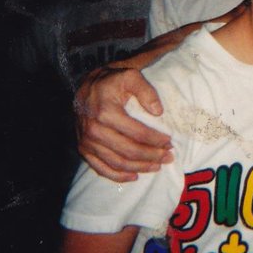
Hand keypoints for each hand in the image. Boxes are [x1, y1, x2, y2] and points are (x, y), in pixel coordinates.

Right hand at [75, 66, 171, 182]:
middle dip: (152, 156)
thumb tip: (158, 112)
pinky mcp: (83, 149)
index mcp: (106, 113)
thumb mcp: (130, 76)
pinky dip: (118, 176)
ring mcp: (87, 142)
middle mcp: (94, 130)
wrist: (87, 86)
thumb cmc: (112, 81)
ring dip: (139, 167)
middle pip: (128, 150)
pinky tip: (134, 176)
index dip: (156, 139)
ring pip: (117, 162)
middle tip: (168, 156)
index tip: (170, 141)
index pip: (137, 133)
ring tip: (157, 166)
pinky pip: (100, 168)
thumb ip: (146, 91)